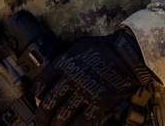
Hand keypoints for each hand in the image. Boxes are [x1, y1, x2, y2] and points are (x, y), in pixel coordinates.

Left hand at [32, 30, 154, 125]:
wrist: (128, 55)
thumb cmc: (104, 48)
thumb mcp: (79, 46)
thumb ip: (65, 60)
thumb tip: (53, 77)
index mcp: (66, 63)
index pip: (43, 81)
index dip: (37, 93)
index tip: (37, 99)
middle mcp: (72, 79)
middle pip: (50, 102)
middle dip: (42, 115)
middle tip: (39, 121)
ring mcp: (85, 93)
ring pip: (62, 115)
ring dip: (53, 124)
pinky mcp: (98, 104)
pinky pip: (80, 121)